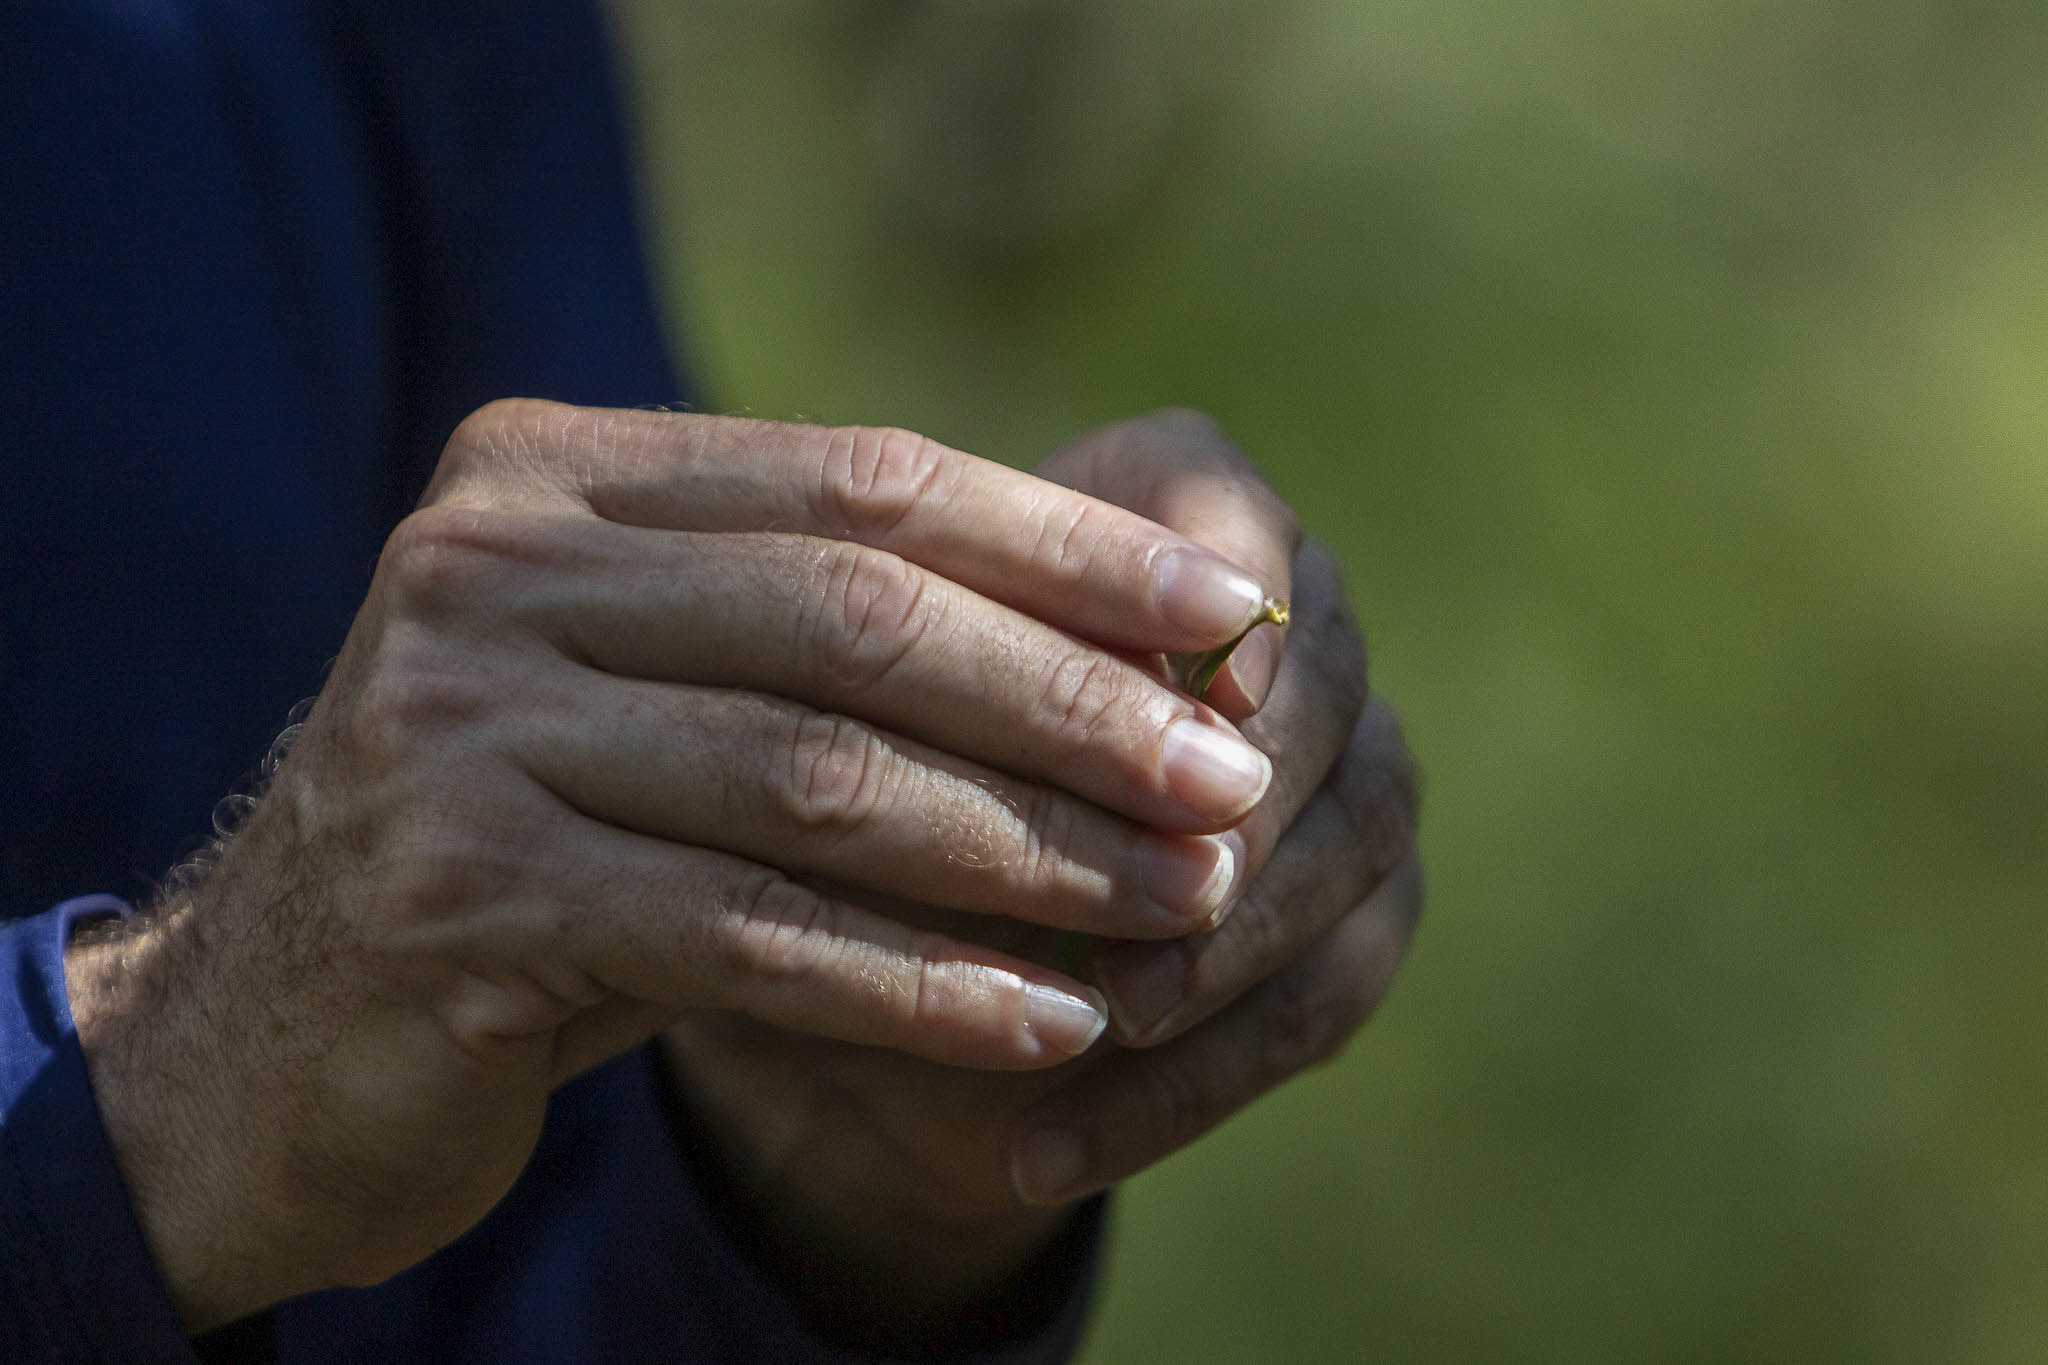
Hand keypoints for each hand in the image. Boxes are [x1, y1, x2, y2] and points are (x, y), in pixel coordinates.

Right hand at [61, 400, 1285, 1331]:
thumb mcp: (664, 703)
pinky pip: (749, 939)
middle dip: (1074, 706)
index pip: (862, 481)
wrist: (275, 1026)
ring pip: (817, 783)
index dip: (1065, 546)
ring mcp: (454, 730)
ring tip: (1182, 905)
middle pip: (858, 620)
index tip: (1232, 611)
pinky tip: (1050, 1025)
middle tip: (1235, 783)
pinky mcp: (457, 900)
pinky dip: (918, 986)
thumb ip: (825, 640)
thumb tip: (1139, 653)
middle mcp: (485, 570)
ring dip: (1029, 853)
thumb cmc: (534, 842)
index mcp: (547, 477)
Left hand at [660, 411, 1421, 1351]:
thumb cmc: (843, 779)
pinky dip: (1192, 1081)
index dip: (1226, 617)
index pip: (1236, 536)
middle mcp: (1296, 623)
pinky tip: (1050, 1147)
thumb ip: (921, 706)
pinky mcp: (1358, 911)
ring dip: (1228, 947)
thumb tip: (979, 744)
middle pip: (1326, 695)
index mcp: (1176, 513)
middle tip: (1148, 889)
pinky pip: (1328, 994)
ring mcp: (1350, 767)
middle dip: (1235, 806)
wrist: (873, 943)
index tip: (1199, 698)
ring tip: (1108, 1020)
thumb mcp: (842, 732)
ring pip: (1355, 843)